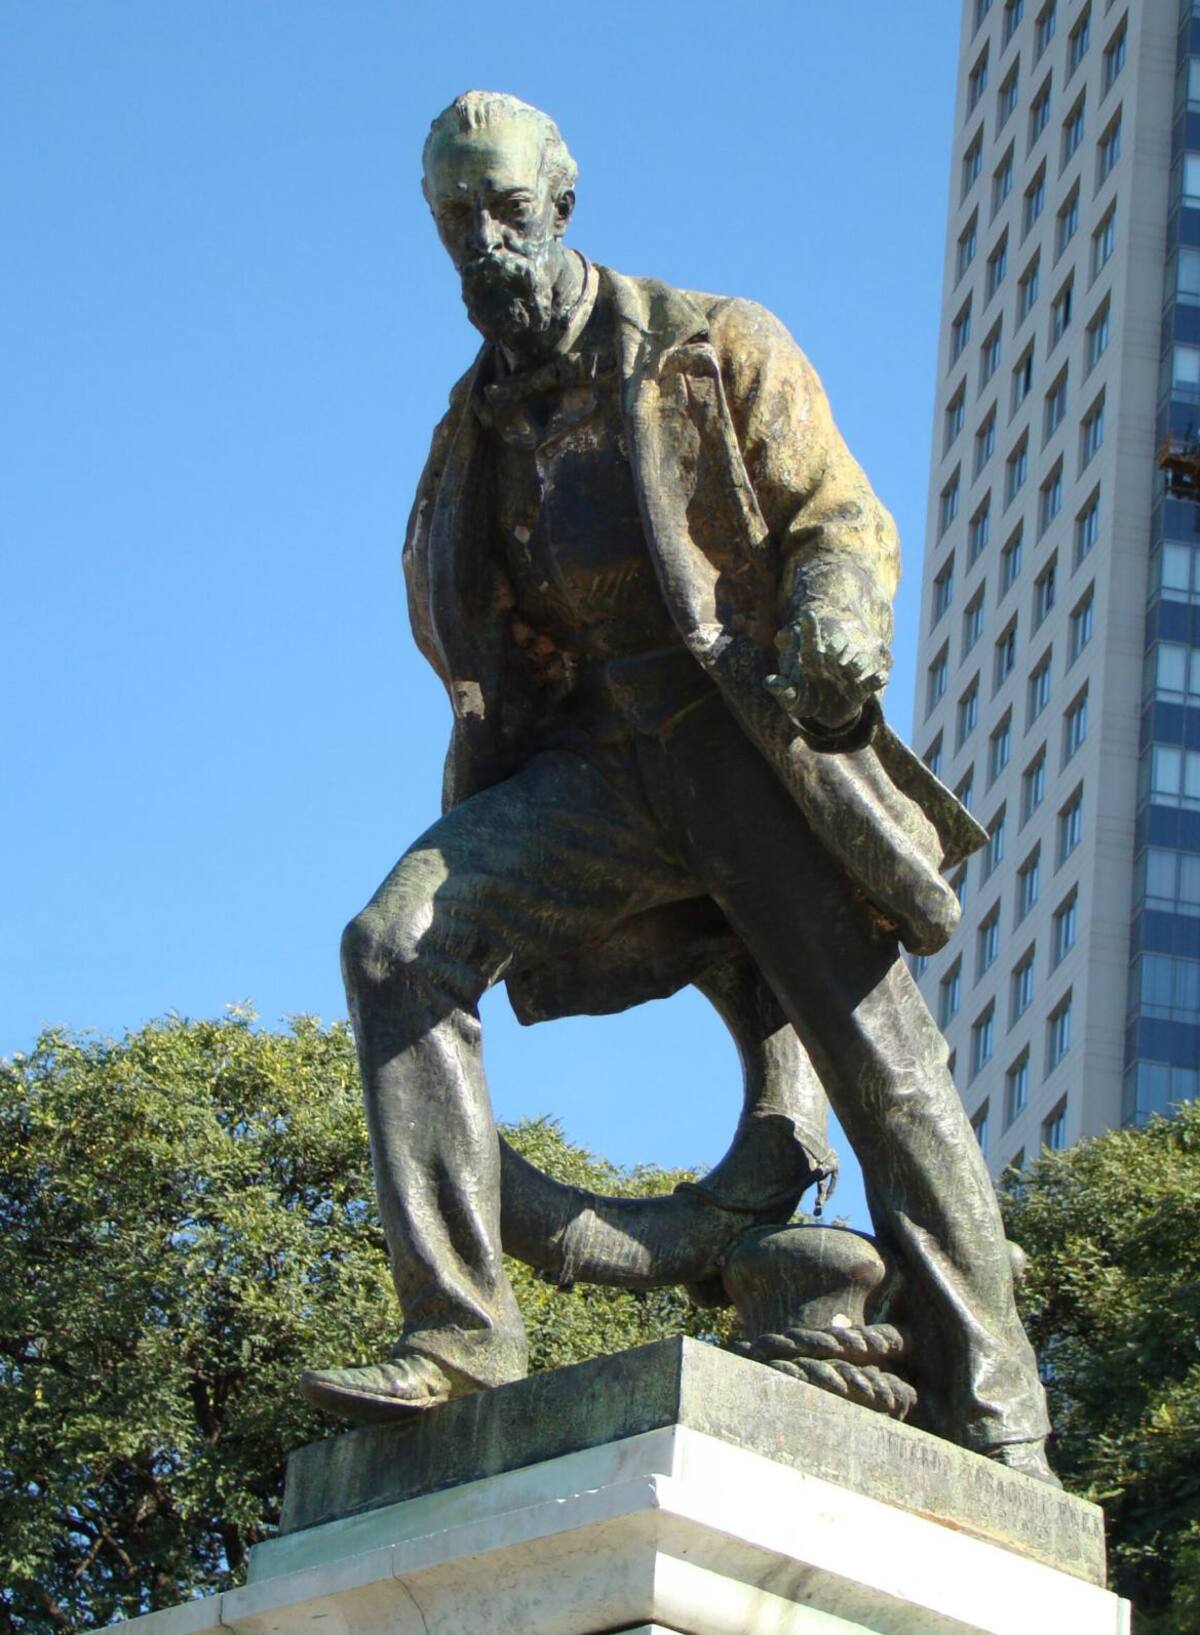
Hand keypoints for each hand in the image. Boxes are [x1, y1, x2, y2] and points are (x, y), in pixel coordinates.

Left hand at [766, 607, 891, 730]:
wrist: (828, 715)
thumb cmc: (806, 701)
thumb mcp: (793, 700)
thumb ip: (783, 690)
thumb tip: (768, 681)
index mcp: (814, 662)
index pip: (811, 644)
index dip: (810, 630)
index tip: (808, 613)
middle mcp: (833, 663)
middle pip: (839, 648)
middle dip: (839, 646)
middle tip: (834, 653)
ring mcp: (849, 674)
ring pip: (858, 662)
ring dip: (858, 663)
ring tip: (853, 669)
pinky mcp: (862, 688)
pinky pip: (873, 680)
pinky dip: (878, 678)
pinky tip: (881, 678)